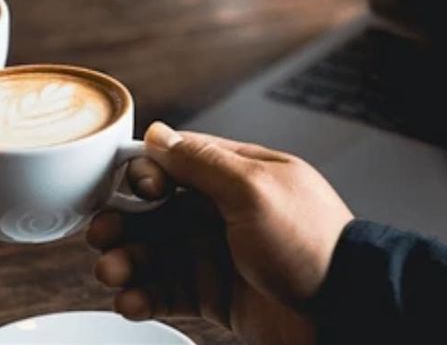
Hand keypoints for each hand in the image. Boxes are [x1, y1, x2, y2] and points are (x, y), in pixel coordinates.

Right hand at [88, 123, 353, 344]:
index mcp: (237, 175)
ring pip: (154, 253)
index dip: (144, 174)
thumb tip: (159, 134)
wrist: (344, 312)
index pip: (176, 162)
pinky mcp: (214, 294)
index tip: (131, 189)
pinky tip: (131, 300)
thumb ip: (203, 162)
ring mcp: (217, 254)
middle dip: (123, 222)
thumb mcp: (256, 190)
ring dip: (125, 261)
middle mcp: (223, 212)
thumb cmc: (313, 246)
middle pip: (155, 211)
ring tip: (111, 273)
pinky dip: (142, 296)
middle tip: (101, 235)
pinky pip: (165, 291)